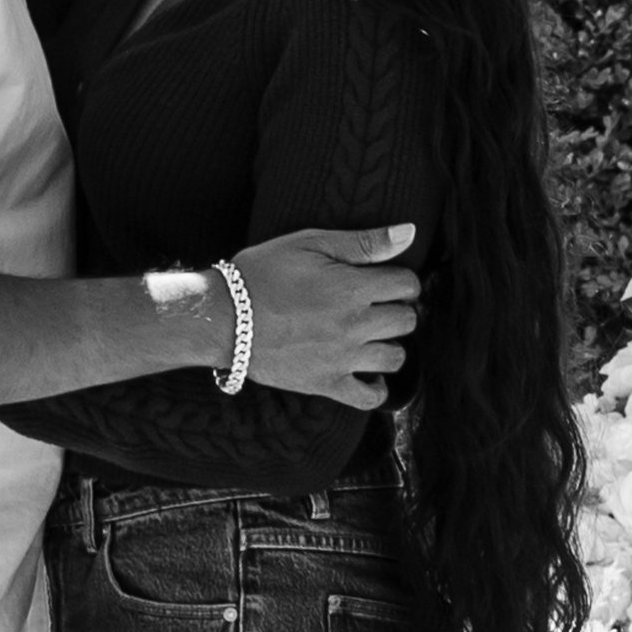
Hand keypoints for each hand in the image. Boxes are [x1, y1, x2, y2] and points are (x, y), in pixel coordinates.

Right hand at [232, 223, 417, 405]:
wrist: (222, 317)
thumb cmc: (262, 273)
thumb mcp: (309, 244)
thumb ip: (363, 242)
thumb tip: (409, 233)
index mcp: (354, 288)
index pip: (408, 284)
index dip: (400, 278)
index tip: (383, 279)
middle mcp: (355, 325)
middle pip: (407, 320)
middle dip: (397, 308)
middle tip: (375, 305)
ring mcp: (342, 359)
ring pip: (396, 357)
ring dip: (389, 344)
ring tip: (370, 335)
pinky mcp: (325, 384)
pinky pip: (369, 398)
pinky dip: (376, 387)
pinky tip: (367, 372)